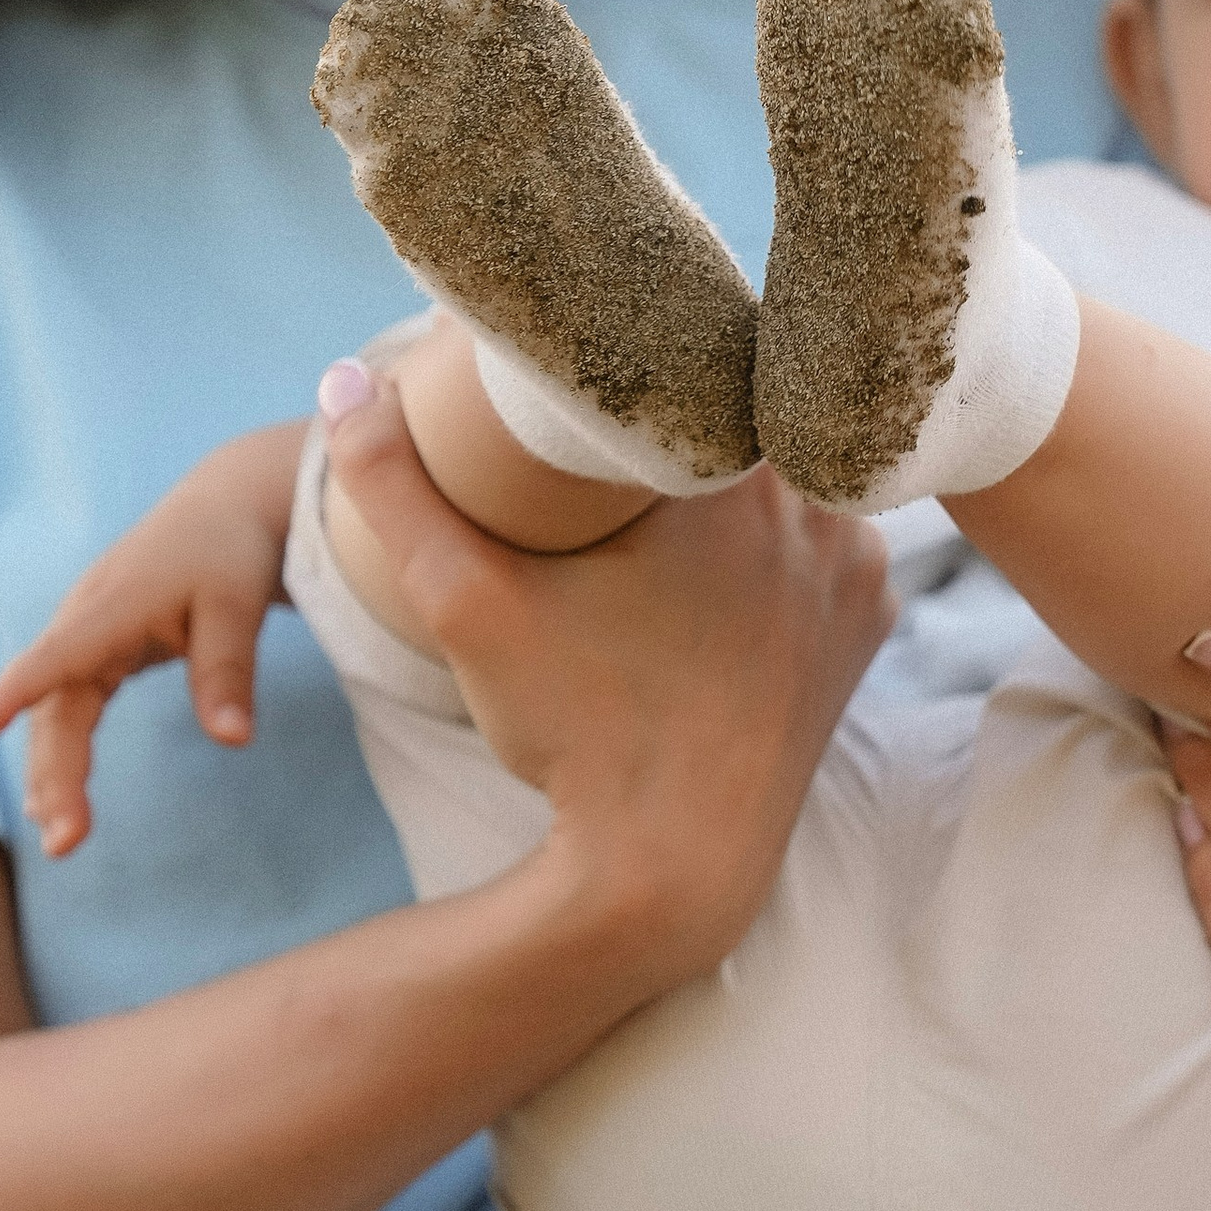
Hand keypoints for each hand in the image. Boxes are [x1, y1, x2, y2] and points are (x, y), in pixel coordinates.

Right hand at [0, 425, 305, 856]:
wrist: (224, 508)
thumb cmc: (230, 552)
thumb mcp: (237, 604)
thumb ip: (227, 670)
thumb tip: (233, 741)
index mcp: (112, 604)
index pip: (59, 653)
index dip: (19, 688)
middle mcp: (84, 621)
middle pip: (55, 705)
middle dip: (54, 772)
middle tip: (65, 841)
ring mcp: (84, 636)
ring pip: (54, 713)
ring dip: (53, 774)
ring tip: (59, 837)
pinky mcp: (95, 650)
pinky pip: (67, 708)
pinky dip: (62, 754)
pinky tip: (56, 803)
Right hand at [326, 380, 891, 972]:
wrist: (668, 868)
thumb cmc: (573, 732)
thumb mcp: (467, 604)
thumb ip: (397, 489)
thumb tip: (341, 384)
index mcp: (740, 474)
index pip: (706, 352)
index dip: (658, 342)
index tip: (611, 355)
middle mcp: (824, 510)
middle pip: (757, 410)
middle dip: (697, 409)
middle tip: (630, 415)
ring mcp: (859, 567)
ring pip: (800, 473)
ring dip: (748, 470)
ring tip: (674, 477)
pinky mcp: (869, 621)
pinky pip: (829, 541)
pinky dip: (786, 539)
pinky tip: (730, 554)